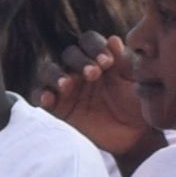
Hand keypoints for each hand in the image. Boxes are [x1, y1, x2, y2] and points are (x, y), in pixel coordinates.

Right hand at [38, 27, 156, 167]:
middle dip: (78, 60)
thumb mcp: (135, 82)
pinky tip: (48, 99)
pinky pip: (39, 96)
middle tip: (93, 74)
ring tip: (66, 85)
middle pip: (69, 53)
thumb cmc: (136, 105)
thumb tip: (112, 40)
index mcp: (98, 58)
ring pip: (48, 70)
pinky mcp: (56, 108)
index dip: (95, 47)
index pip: (89, 41)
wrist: (134, 136)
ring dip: (55, 74)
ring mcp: (66, 88)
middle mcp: (79, 69)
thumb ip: (125, 62)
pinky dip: (40, 95)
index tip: (107, 62)